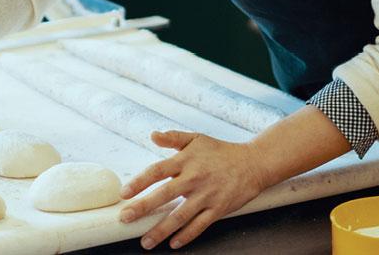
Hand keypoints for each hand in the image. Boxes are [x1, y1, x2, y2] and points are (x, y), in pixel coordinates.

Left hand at [117, 131, 271, 249]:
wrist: (253, 163)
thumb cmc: (221, 151)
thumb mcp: (196, 139)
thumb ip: (173, 138)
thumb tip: (152, 135)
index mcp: (185, 161)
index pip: (157, 171)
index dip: (139, 182)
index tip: (124, 193)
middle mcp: (194, 179)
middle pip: (164, 195)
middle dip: (143, 208)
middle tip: (126, 218)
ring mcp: (207, 195)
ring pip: (180, 216)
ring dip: (161, 230)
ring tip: (145, 241)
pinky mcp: (219, 208)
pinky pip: (200, 225)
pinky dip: (187, 236)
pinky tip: (174, 244)